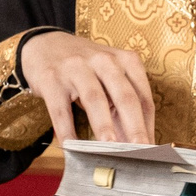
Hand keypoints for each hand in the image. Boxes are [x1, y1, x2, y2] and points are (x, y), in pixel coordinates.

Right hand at [20, 31, 155, 143]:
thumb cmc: (85, 68)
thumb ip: (121, 108)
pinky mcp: (52, 78)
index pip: (143, 97)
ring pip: (94, 99)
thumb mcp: (108, 79)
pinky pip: (61, 108)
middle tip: (140, 150)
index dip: (148, 125)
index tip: (151, 149)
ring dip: (103, 125)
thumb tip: (132, 146)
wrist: (44, 45)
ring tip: (109, 148)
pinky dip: (66, 129)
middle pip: (124, 96)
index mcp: (125, 61)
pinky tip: (71, 146)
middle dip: (134, 126)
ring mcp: (77, 68)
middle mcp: (104, 60)